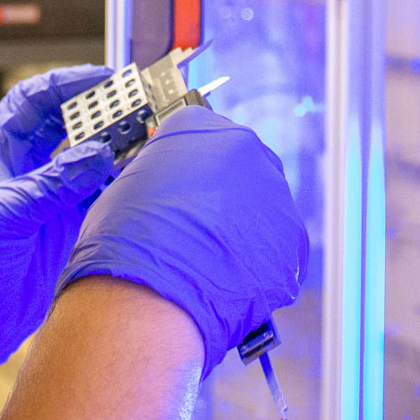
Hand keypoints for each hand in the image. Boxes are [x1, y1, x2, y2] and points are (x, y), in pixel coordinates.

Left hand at [0, 65, 117, 404]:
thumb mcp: (0, 216)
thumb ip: (50, 186)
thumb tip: (98, 153)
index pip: (33, 102)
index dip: (67, 84)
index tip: (104, 78)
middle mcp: (23, 171)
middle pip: (68, 126)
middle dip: (101, 113)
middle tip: (138, 106)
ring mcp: (47, 201)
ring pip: (89, 162)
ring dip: (116, 150)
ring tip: (148, 140)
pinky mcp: (65, 232)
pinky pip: (99, 200)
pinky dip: (121, 189)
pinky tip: (141, 183)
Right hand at [57, 105, 308, 375]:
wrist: (151, 293)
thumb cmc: (125, 242)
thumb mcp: (129, 188)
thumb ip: (161, 179)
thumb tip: (166, 194)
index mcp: (200, 127)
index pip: (202, 137)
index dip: (192, 170)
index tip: (186, 190)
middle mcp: (245, 148)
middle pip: (242, 168)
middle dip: (226, 198)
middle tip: (201, 229)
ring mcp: (274, 193)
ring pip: (263, 210)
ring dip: (244, 233)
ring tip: (212, 265)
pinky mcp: (293, 238)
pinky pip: (279, 250)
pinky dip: (259, 267)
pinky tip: (230, 282)